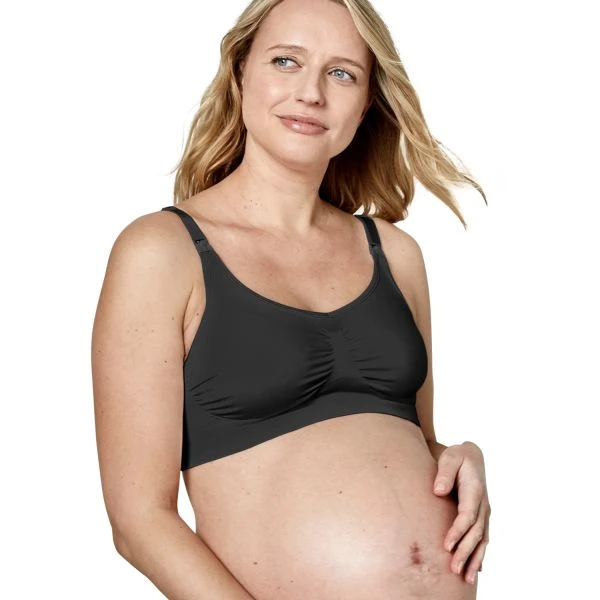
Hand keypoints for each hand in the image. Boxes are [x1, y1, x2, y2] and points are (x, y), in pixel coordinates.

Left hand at [432, 441, 490, 584]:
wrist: (471, 457)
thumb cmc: (458, 457)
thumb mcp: (450, 457)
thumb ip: (444, 472)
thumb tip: (439, 491)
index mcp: (475, 491)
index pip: (467, 516)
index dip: (458, 532)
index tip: (447, 546)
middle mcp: (483, 505)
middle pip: (475, 533)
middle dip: (465, 552)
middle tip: (453, 569)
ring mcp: (484, 512)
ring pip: (481, 540)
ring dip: (474, 559)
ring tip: (465, 577)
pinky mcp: (481, 517)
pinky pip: (482, 539)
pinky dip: (480, 555)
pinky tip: (476, 570)